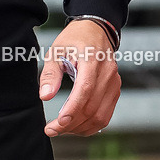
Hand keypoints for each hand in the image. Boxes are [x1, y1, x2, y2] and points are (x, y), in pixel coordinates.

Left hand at [39, 20, 120, 136]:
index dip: (72, 110)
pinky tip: (75, 125)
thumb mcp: (57, 50)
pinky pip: (106, 114)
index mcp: (92, 60)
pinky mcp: (115, 90)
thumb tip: (45, 96)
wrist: (96, 30)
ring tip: (61, 129)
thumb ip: (50, 73)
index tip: (57, 123)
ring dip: (80, 127)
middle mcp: (107, 73)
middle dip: (71, 124)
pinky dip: (91, 125)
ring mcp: (114, 83)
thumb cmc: (74, 39)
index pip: (85, 90)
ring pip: (100, 116)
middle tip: (51, 130)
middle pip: (92, 107)